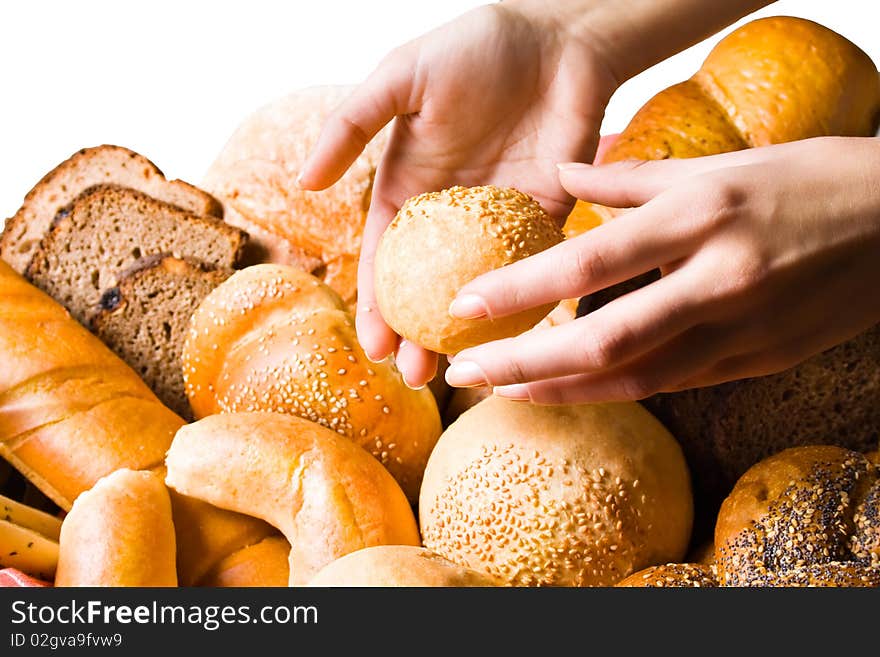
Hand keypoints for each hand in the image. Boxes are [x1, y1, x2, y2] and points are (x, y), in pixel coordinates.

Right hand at [298, 1, 618, 386]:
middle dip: (420, 334)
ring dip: (468, 332)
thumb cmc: (473, 49)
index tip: (372, 346)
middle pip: (430, 287)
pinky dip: (521, 303)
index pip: (387, 259)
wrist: (558, 39)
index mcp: (411, 188)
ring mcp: (499, 221)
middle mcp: (451, 214)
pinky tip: (513, 337)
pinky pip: (532, 268)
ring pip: (478, 289)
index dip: (378, 304)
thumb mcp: (401, 78)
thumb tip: (303, 182)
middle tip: (416, 377)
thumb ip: (353, 124)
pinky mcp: (547, 217)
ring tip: (459, 371)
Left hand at [445, 137, 879, 402]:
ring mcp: (740, 329)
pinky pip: (673, 383)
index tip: (464, 306)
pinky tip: (574, 389)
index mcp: (698, 216)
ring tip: (505, 391)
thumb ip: (628, 178)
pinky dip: (617, 390)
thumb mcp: (718, 164)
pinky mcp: (759, 361)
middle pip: (601, 340)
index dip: (518, 292)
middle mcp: (715, 278)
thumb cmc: (807, 181)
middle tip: (464, 374)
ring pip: (633, 378)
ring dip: (561, 390)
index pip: (586, 262)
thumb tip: (561, 178)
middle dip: (523, 363)